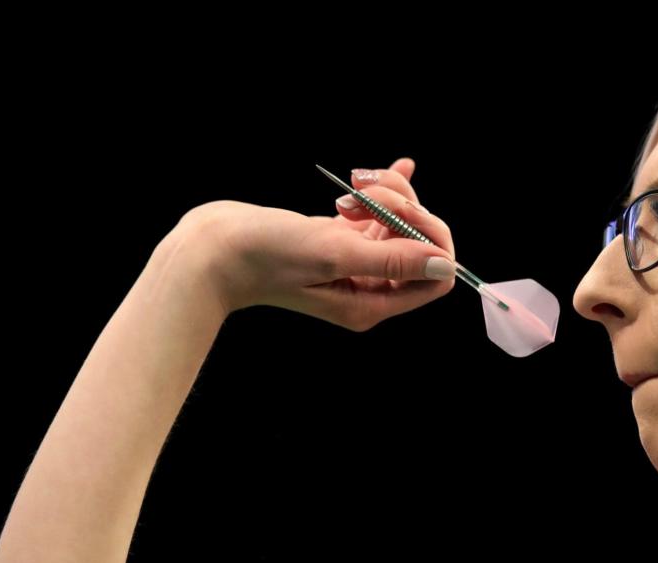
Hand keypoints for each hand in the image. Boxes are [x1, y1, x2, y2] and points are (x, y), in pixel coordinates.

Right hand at [179, 157, 457, 330]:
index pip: (436, 276)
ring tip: (348, 190)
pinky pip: (379, 214)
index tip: (398, 214)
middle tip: (362, 195)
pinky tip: (399, 165)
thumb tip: (445, 266)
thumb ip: (391, 260)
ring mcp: (355, 264)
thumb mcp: (334, 254)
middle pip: (421, 244)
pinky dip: (386, 190)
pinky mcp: (339, 240)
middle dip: (403, 208)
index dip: (429, 239)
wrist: (212, 248)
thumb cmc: (266, 255)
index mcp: (372, 303)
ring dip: (385, 195)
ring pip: (399, 223)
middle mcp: (369, 288)